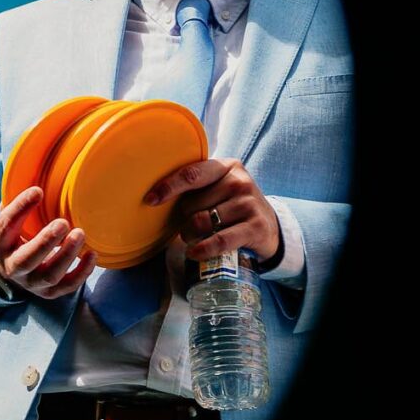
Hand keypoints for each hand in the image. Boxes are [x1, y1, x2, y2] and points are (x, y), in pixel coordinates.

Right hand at [0, 186, 95, 299]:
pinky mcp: (49, 293)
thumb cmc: (15, 237)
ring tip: (80, 234)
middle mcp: (13, 267)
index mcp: (0, 244)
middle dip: (45, 242)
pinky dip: (81, 273)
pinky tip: (92, 254)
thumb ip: (17, 201)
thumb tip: (30, 166)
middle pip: (27, 259)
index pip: (6, 226)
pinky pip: (67, 287)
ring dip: (66, 256)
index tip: (38, 191)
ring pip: (49, 275)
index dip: (20, 208)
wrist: (10, 271)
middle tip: (63, 223)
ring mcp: (32, 283)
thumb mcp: (9, 220)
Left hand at [144, 158, 280, 263]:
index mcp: (226, 167)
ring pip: (202, 221)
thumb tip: (154, 197)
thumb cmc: (231, 207)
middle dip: (183, 218)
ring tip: (192, 237)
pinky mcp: (256, 226)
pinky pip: (220, 240)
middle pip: (192, 204)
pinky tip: (194, 252)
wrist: (269, 227)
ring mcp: (249, 203)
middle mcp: (240, 181)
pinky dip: (203, 248)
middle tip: (188, 225)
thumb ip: (194, 187)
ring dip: (190, 234)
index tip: (150, 200)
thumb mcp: (218, 189)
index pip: (191, 174)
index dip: (168, 187)